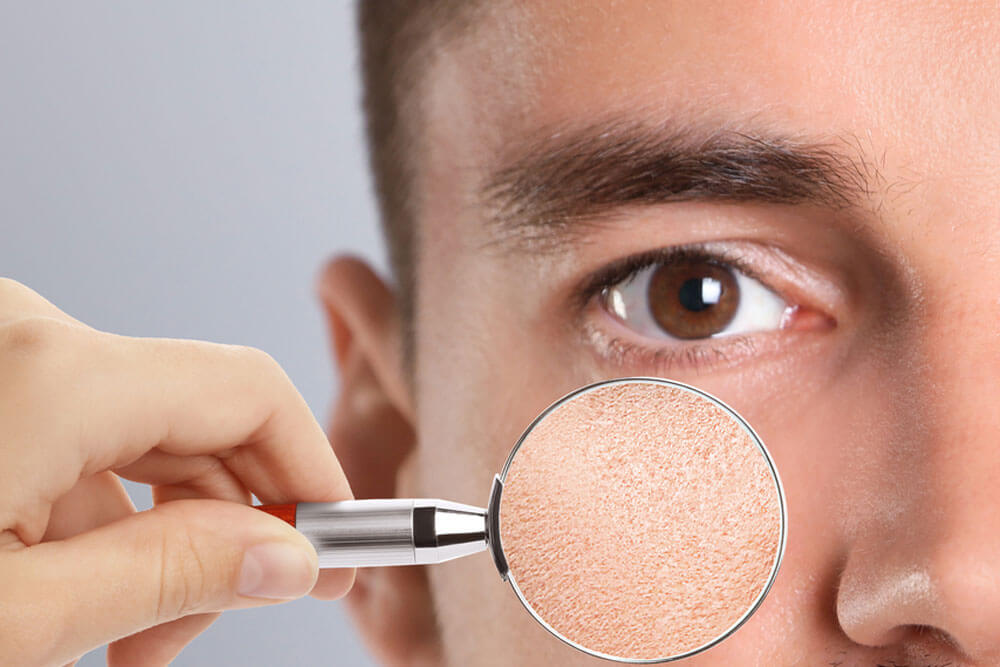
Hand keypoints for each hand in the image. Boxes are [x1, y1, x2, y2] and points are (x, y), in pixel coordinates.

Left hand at [0, 279, 354, 665]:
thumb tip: (289, 560)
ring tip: (132, 639)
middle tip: (227, 618)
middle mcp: (34, 340)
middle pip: (203, 426)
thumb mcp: (18, 616)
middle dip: (228, 532)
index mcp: (54, 374)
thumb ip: (170, 575)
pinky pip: (90, 446)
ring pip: (148, 443)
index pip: (251, 394)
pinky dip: (105, 524)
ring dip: (163, 542)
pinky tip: (83, 599)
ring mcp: (11, 358)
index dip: (313, 476)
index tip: (333, 551)